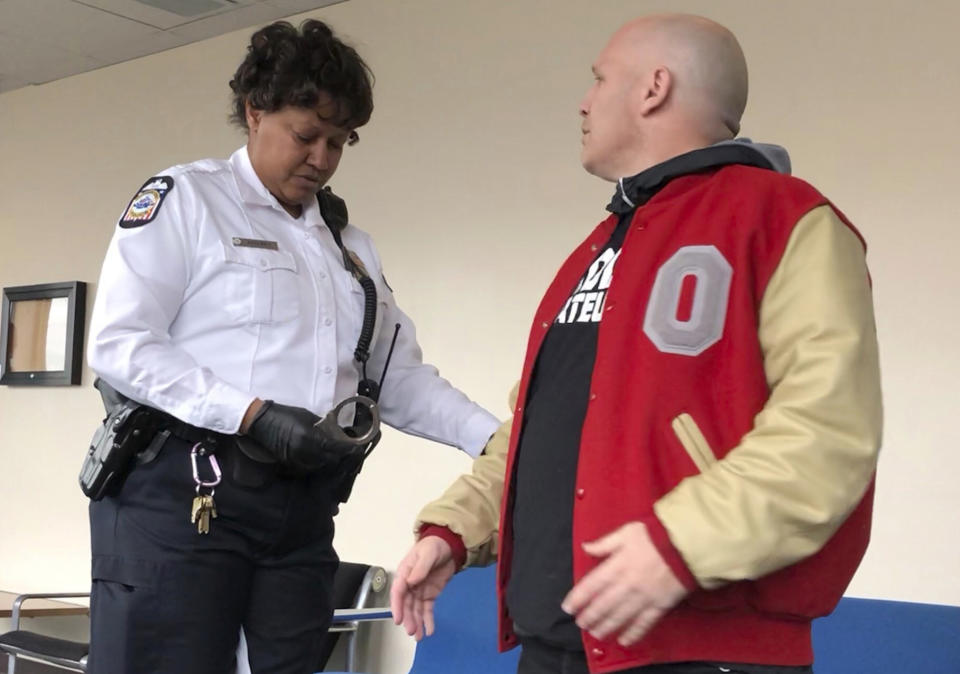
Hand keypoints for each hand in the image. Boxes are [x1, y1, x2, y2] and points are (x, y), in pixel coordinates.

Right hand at [245, 400, 354, 470]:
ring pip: (319, 466)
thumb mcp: (308, 416)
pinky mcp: (289, 463)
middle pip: (329, 460)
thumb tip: (338, 434)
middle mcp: (304, 451)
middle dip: (339, 456)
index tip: (356, 448)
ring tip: (334, 454)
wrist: (262, 421)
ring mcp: (295, 459)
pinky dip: (316, 464)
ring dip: (328, 461)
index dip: (347, 449)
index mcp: (309, 437)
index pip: (335, 448)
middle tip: (346, 452)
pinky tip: (319, 458)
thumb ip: (323, 427)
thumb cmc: (286, 414)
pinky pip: (308, 468)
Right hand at [390, 536, 456, 640]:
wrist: (450, 545)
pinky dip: (428, 619)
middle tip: (412, 631)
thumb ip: (420, 567)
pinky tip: (430, 630)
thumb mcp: (428, 553)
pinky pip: (427, 609)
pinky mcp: (430, 595)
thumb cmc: (434, 546)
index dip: (397, 606)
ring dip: (416, 622)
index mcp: (405, 572)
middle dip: (408, 618)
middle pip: (406, 604)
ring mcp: (420, 590)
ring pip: (415, 609)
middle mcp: (410, 584)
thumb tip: (411, 581)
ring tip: (419, 636)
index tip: (398, 619)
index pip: (398, 592)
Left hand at [561, 522, 687, 646]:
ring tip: (595, 632)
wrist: (686, 545)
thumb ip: (605, 543)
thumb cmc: (655, 535)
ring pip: (620, 617)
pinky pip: (644, 623)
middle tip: (580, 624)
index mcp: (617, 566)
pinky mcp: (659, 605)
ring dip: (606, 626)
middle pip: (603, 605)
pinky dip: (633, 633)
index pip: (591, 585)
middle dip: (590, 616)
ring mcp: (643, 597)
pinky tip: (624, 640)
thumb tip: (585, 547)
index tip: (568, 607)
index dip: (578, 598)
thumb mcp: (627, 532)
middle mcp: (627, 585)